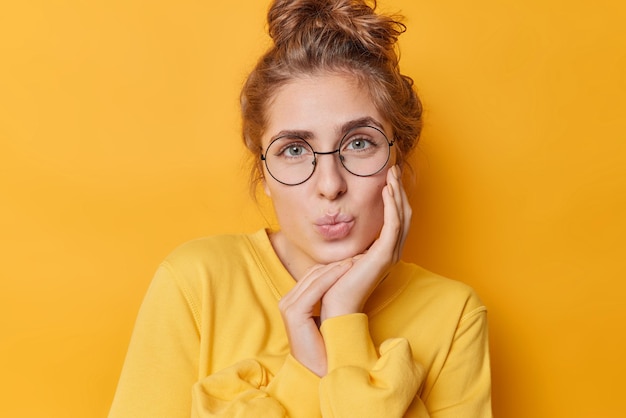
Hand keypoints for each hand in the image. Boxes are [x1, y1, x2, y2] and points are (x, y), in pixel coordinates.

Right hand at [278, 260, 352, 375]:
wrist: (320, 371)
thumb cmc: (327, 347)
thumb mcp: (325, 318)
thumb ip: (326, 301)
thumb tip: (344, 282)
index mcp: (292, 301)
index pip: (312, 275)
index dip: (333, 266)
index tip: (355, 259)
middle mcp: (287, 301)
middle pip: (313, 273)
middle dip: (336, 264)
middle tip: (358, 255)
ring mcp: (288, 306)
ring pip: (315, 277)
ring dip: (336, 267)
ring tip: (356, 260)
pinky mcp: (294, 313)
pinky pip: (315, 288)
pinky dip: (332, 276)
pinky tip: (348, 269)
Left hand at [320, 165, 411, 319]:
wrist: (338, 305)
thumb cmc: (338, 283)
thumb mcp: (347, 255)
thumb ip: (353, 241)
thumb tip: (344, 224)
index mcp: (385, 251)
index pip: (396, 218)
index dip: (395, 196)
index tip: (389, 177)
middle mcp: (393, 251)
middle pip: (404, 213)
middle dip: (399, 189)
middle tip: (394, 168)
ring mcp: (391, 254)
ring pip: (402, 216)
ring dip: (397, 192)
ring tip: (392, 173)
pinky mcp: (385, 256)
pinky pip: (393, 225)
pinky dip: (392, 206)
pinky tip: (387, 191)